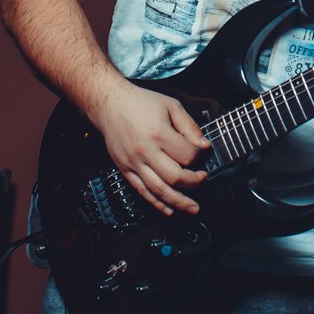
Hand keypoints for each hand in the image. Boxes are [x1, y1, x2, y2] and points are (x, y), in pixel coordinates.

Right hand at [88, 82, 211, 215]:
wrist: (109, 104)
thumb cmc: (141, 102)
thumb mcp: (171, 106)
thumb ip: (190, 126)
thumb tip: (204, 146)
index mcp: (159, 134)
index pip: (187, 155)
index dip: (199, 156)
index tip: (201, 152)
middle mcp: (145, 151)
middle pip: (175, 177)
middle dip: (194, 182)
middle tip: (203, 179)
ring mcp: (134, 163)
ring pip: (159, 190)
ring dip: (179, 202)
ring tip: (193, 208)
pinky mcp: (125, 170)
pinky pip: (142, 192)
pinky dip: (157, 204)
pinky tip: (170, 210)